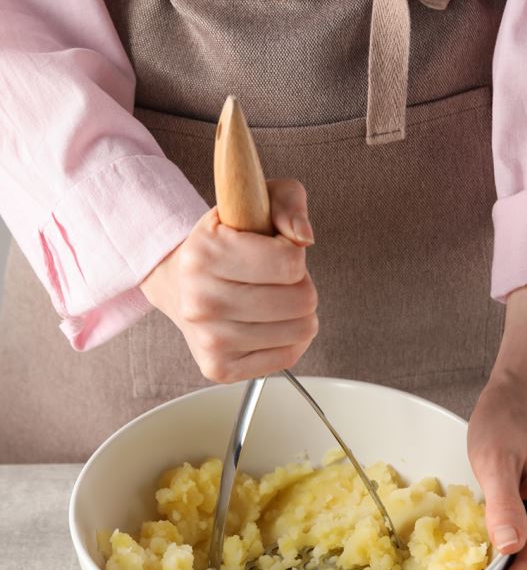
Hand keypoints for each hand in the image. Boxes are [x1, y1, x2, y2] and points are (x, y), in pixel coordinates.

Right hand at [140, 179, 316, 382]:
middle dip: (298, 284)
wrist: (179, 284)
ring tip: (268, 298)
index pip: (291, 263)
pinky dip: (288, 338)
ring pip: (301, 330)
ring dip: (295, 312)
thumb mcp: (252, 200)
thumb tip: (303, 238)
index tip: (271, 250)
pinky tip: (267, 323)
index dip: (292, 253)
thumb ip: (288, 203)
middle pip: (302, 300)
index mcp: (205, 254)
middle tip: (272, 278)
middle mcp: (201, 301)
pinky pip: (288, 356)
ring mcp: (209, 341)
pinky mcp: (220, 368)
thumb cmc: (225, 241)